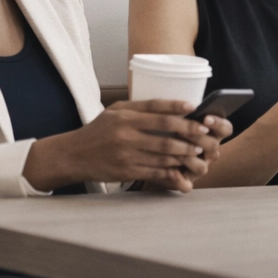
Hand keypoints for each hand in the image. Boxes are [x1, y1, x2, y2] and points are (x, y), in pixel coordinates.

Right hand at [23, 99, 227, 193]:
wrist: (73, 156)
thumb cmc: (98, 130)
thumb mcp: (115, 111)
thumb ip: (141, 107)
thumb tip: (172, 106)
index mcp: (124, 116)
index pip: (157, 110)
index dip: (178, 109)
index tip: (195, 109)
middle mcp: (125, 134)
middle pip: (165, 134)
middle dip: (188, 135)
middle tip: (203, 134)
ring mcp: (126, 155)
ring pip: (163, 155)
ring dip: (184, 154)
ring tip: (197, 152)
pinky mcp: (126, 172)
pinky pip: (154, 172)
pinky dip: (171, 170)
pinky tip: (182, 168)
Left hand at [145, 111, 235, 190]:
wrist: (151, 153)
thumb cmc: (168, 130)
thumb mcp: (177, 119)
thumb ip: (185, 115)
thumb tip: (191, 107)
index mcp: (213, 134)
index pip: (226, 129)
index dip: (218, 124)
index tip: (205, 118)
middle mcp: (209, 153)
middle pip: (213, 147)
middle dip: (198, 139)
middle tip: (182, 131)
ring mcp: (199, 168)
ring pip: (202, 167)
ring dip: (189, 159)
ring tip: (175, 152)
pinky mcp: (186, 182)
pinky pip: (187, 186)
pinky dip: (179, 180)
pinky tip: (170, 172)